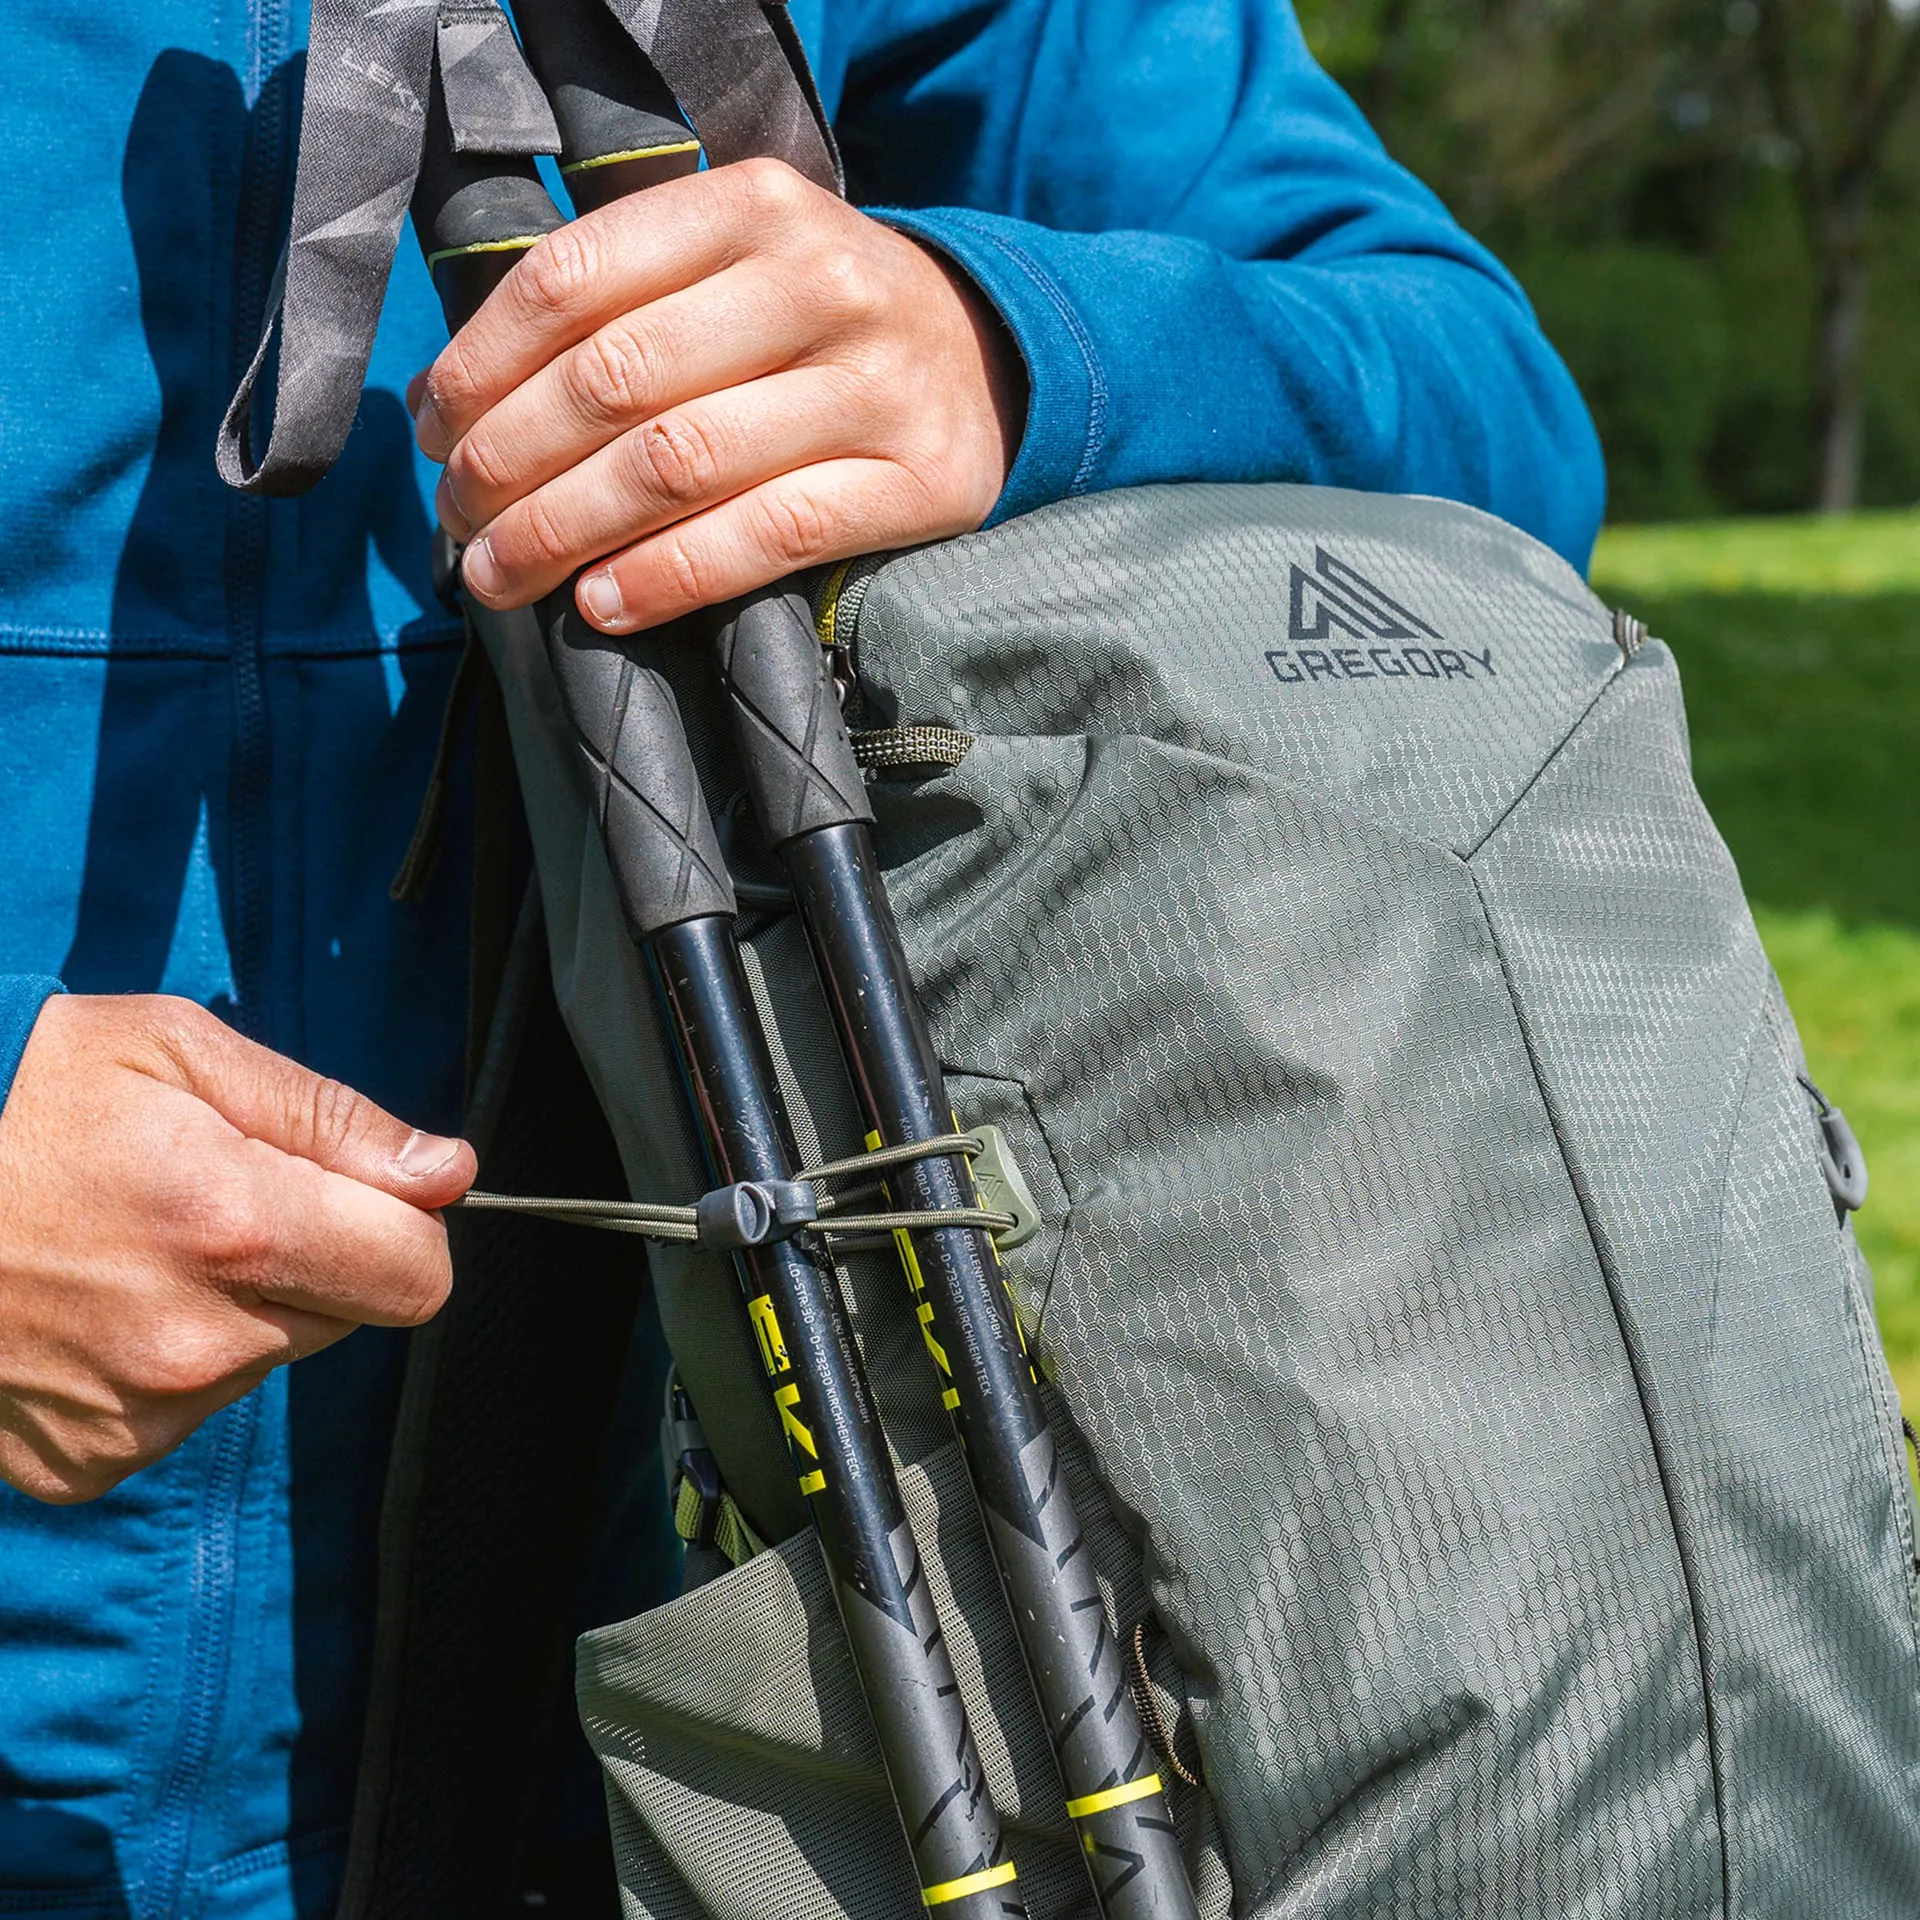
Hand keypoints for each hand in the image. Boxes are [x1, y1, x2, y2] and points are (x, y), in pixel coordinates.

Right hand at [0, 996, 473, 1502]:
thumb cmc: (23, 1098)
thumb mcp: (181, 1052)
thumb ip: (334, 1119)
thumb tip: (448, 1172)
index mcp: (240, 1228)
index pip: (420, 1275)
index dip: (399, 1225)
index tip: (350, 1193)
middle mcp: (200, 1340)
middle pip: (347, 1316)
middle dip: (313, 1257)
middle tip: (211, 1203)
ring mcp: (140, 1412)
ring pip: (265, 1359)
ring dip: (235, 1308)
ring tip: (134, 1247)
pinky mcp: (90, 1458)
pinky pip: (182, 1410)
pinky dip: (160, 1362)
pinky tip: (95, 1304)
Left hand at [409, 157, 1026, 633]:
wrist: (992, 365)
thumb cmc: (821, 328)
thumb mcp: (738, 266)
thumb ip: (623, 302)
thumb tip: (457, 402)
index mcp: (753, 207)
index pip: (577, 279)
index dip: (484, 364)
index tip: (435, 430)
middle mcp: (818, 282)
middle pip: (617, 378)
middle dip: (510, 460)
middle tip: (460, 518)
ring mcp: (875, 385)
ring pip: (680, 462)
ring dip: (566, 530)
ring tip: (504, 576)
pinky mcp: (917, 481)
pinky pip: (768, 536)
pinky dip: (671, 576)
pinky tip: (605, 603)